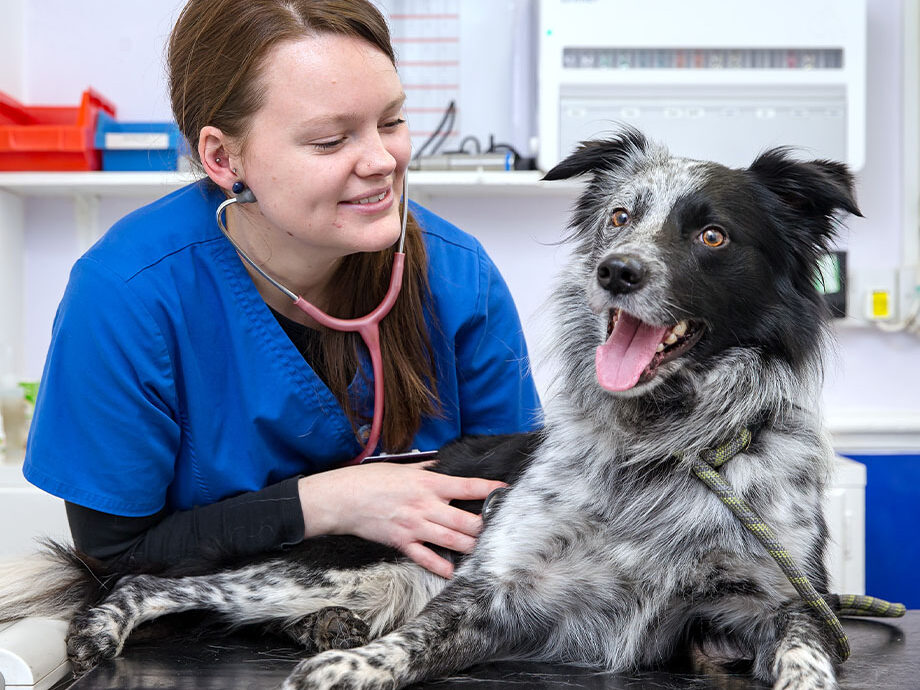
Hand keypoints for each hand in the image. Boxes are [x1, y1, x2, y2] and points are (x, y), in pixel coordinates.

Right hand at [297, 461, 505, 577]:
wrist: (343, 498)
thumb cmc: (371, 480)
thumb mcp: (402, 468)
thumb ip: (426, 469)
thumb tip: (442, 464)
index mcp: (428, 483)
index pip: (467, 486)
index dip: (490, 490)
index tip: (506, 491)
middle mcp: (426, 506)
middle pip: (466, 520)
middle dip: (486, 526)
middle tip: (500, 529)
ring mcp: (415, 526)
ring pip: (453, 541)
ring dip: (471, 547)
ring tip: (485, 549)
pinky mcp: (403, 542)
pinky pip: (427, 558)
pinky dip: (442, 567)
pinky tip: (455, 572)